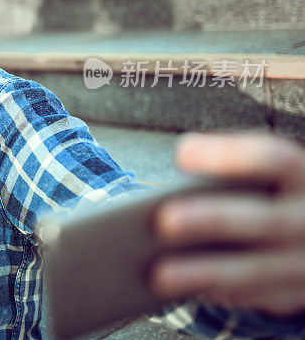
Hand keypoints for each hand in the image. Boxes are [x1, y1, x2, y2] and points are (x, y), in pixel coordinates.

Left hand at [152, 132, 304, 315]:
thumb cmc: (269, 194)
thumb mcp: (265, 174)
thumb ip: (228, 169)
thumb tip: (178, 174)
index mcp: (303, 176)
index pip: (274, 159)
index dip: (229, 156)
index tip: (183, 155)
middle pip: (265, 219)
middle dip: (214, 220)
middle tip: (166, 222)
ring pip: (259, 269)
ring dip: (206, 272)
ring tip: (161, 274)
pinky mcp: (300, 293)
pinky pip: (261, 297)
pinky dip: (223, 292)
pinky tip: (189, 288)